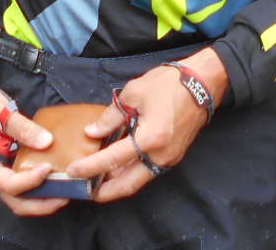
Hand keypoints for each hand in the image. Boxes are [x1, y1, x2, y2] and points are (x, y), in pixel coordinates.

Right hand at [0, 74, 66, 216]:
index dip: (29, 181)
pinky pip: (26, 183)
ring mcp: (3, 170)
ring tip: (67, 192)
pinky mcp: (12, 164)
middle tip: (64, 196)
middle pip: (15, 201)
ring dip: (43, 199)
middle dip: (40, 203)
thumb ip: (21, 127)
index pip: (8, 184)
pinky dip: (42, 186)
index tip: (48, 168)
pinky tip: (59, 178)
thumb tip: (46, 142)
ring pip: (21, 197)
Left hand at [66, 50, 227, 203]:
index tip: (72, 172)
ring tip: (98, 183)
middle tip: (85, 191)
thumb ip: (112, 116)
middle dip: (105, 192)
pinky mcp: (174, 156)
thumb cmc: (168, 84)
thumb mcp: (134, 93)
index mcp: (150, 139)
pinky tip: (119, 169)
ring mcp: (169, 158)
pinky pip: (149, 171)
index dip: (90, 167)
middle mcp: (161, 156)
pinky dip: (132, 174)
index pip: (113, 159)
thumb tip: (93, 133)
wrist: (203, 84)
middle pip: (128, 184)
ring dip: (118, 185)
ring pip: (139, 180)